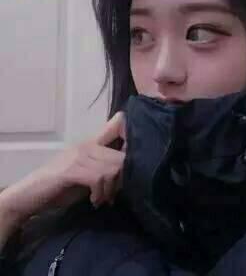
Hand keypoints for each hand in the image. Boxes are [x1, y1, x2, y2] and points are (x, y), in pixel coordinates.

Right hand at [0, 111, 126, 224]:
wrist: (30, 194)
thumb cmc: (61, 186)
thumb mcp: (89, 174)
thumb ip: (107, 168)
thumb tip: (130, 172)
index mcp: (93, 142)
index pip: (118, 123)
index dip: (131, 135)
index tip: (135, 159)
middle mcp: (88, 145)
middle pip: (122, 156)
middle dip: (122, 180)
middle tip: (114, 194)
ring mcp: (79, 156)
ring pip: (112, 168)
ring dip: (111, 190)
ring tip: (103, 199)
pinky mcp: (71, 169)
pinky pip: (98, 178)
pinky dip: (100, 194)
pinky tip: (94, 201)